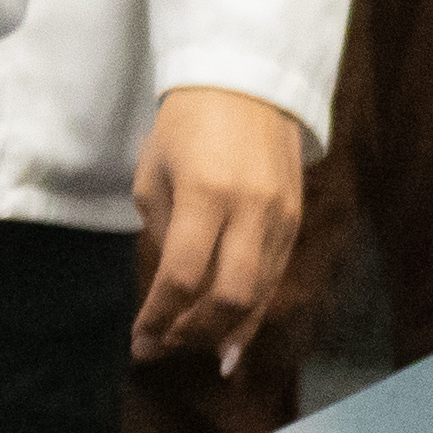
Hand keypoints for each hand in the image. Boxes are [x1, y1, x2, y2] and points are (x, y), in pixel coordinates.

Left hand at [128, 89, 310, 370]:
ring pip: (257, 296)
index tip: (138, 339)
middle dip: (192, 333)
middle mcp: (250, 210)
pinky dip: (251, 314)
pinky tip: (231, 343)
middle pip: (228, 298)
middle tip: (162, 345)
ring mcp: (280, 217)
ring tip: (189, 348)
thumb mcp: (154, 173)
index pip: (182, 275)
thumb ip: (162, 233)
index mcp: (205, 193)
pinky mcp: (294, 221)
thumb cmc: (185, 127)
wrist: (246, 84)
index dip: (159, 316)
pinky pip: (273, 280)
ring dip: (221, 332)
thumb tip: (171, 291)